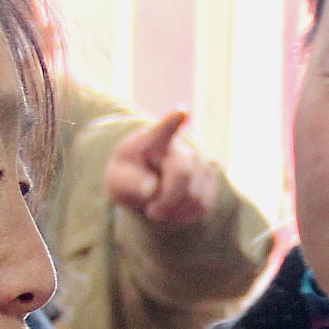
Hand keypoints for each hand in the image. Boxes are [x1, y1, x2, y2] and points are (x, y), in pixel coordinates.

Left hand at [101, 109, 225, 229]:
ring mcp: (200, 161)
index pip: (164, 128)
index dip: (172, 121)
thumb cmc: (130, 177)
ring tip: (161, 208)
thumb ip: (130, 183)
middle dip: (167, 200)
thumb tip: (152, 189)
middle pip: (183, 174)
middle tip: (152, 211)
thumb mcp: (118, 180)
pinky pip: (203, 206)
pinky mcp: (211, 179)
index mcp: (153, 140)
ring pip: (196, 196)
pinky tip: (174, 210)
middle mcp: (182, 146)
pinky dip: (186, 215)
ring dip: (175, 211)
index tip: (180, 112)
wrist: (147, 182)